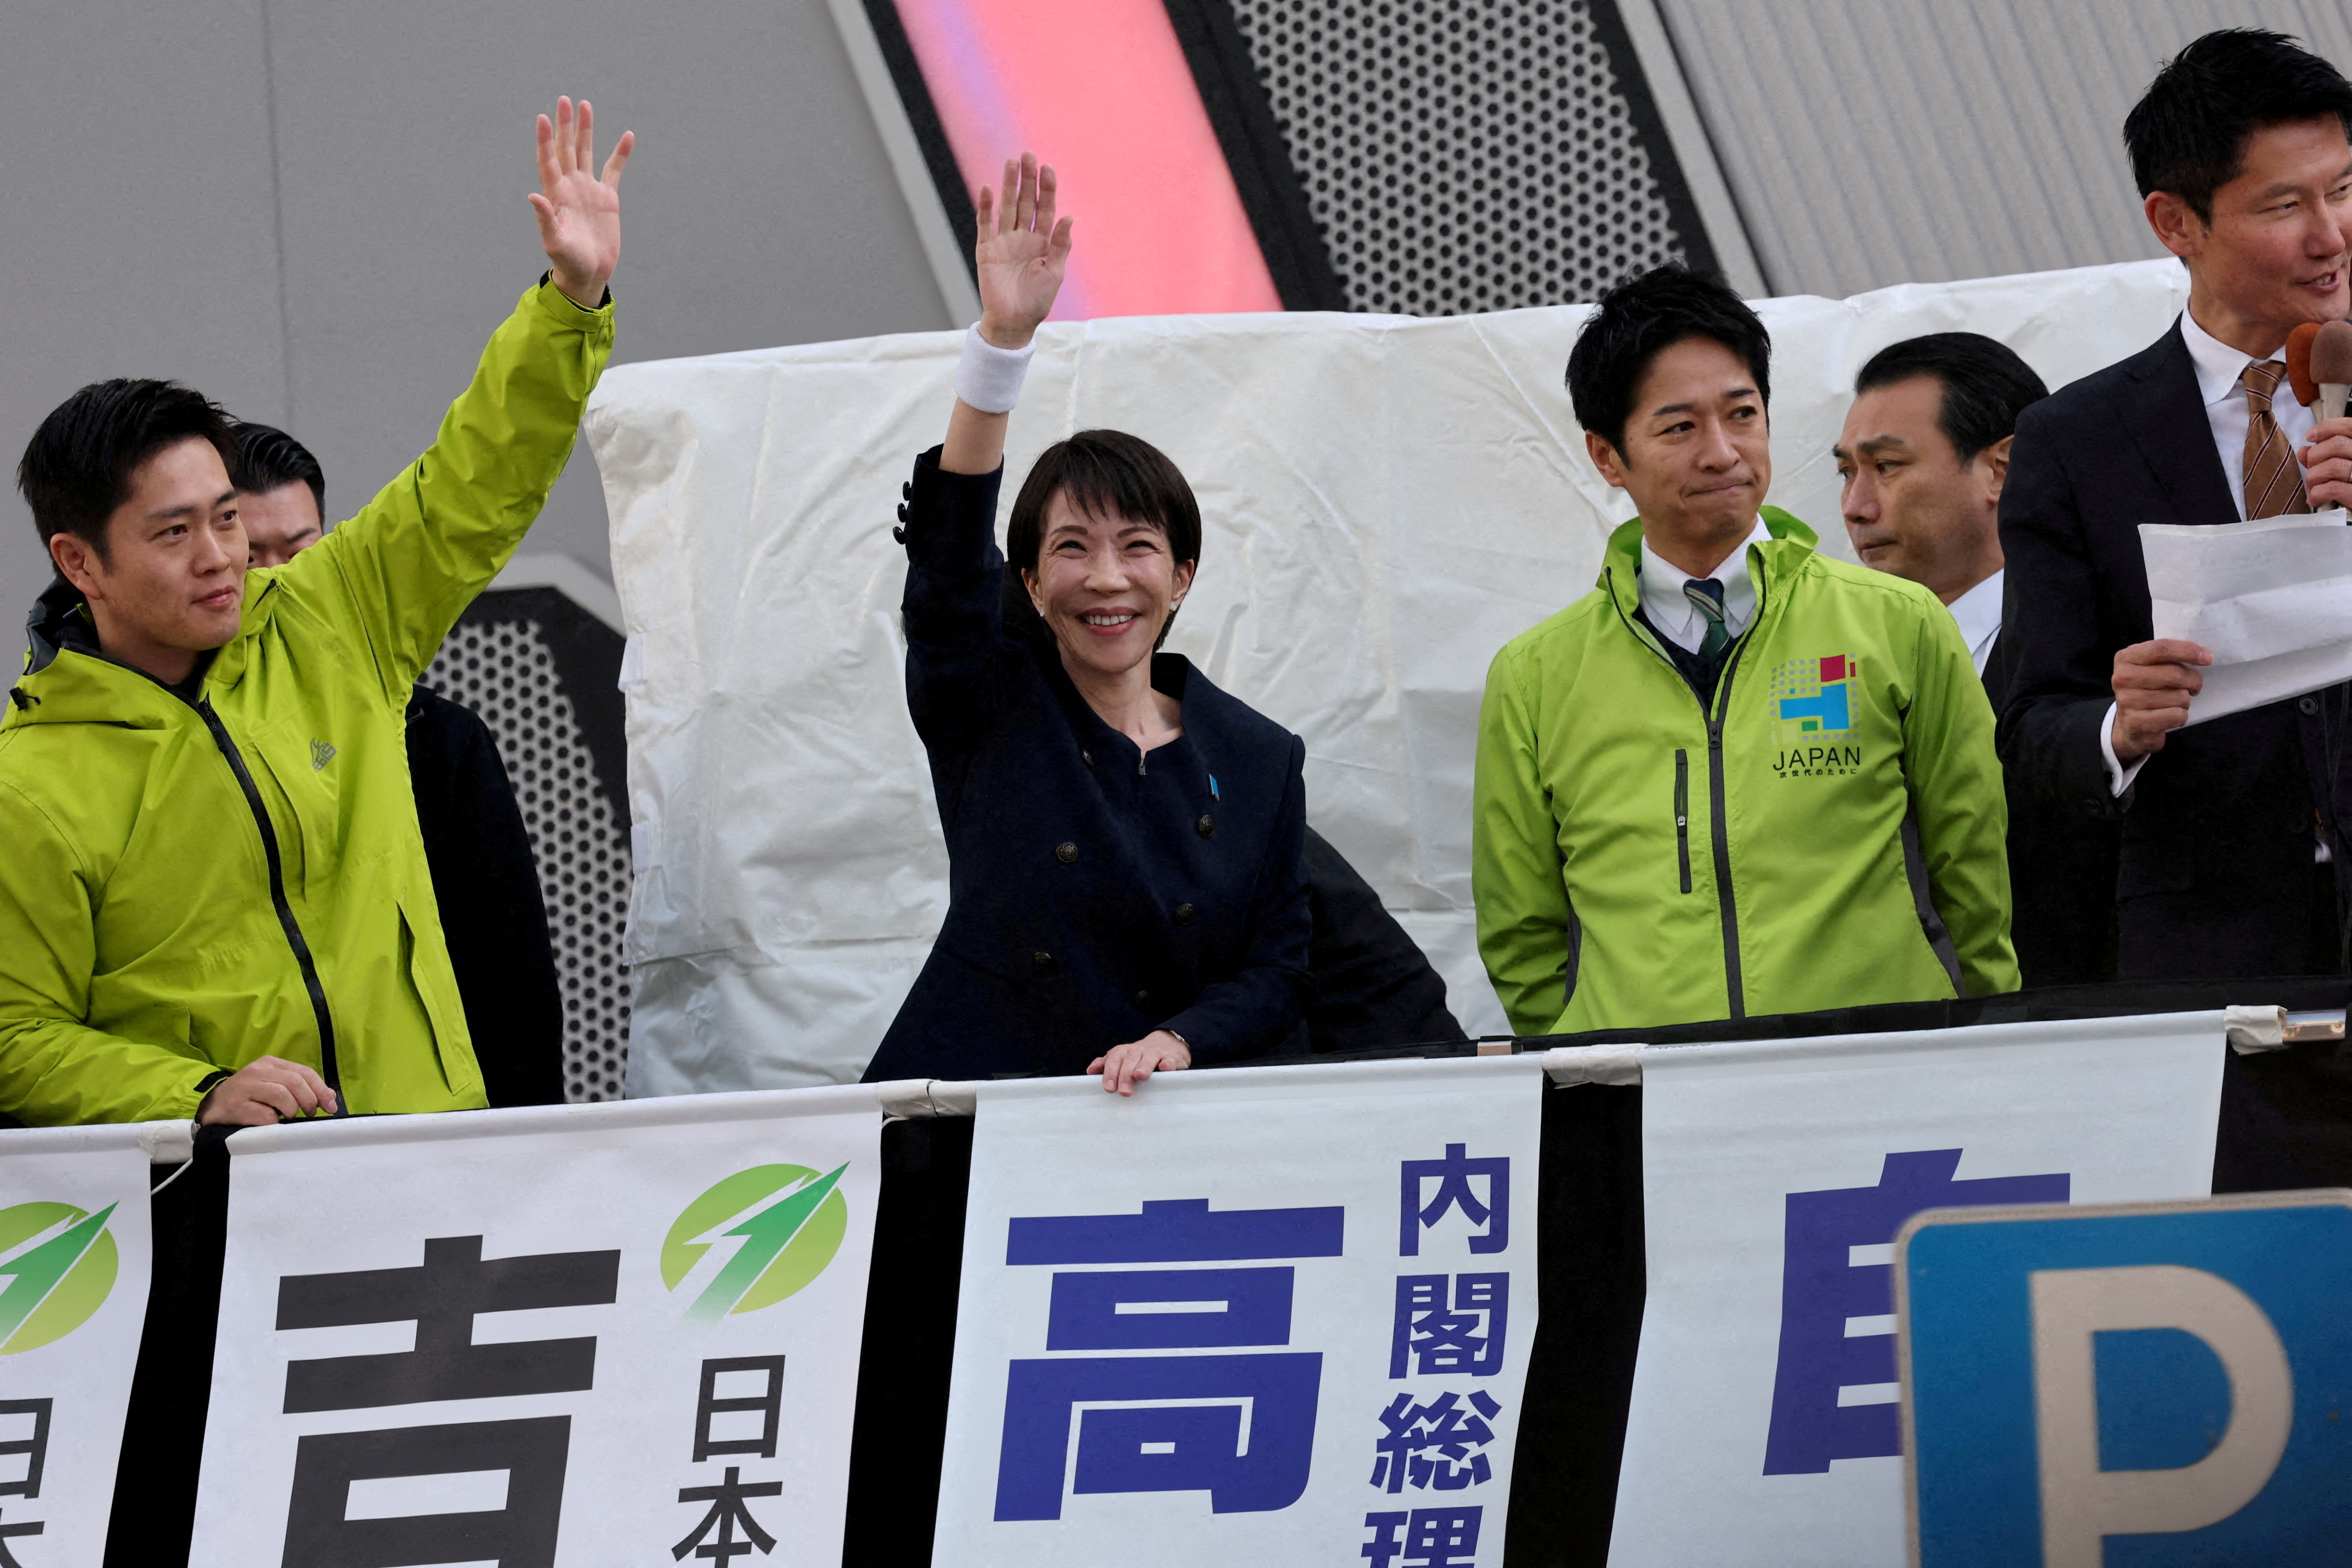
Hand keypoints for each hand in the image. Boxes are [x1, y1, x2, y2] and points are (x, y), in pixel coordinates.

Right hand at [198, 1056, 337, 1125]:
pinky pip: (265, 1115)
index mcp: (270, 1063)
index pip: (304, 1072)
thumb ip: (299, 1088)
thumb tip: (330, 1098)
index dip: (321, 1089)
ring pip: (281, 1096)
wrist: (213, 1107)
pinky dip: (274, 1122)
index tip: (331, 1106)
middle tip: (309, 1114)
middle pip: (294, 1082)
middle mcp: (257, 1071)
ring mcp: (245, 1088)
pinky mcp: (235, 1106)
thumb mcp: (274, 1085)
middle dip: (309, 1100)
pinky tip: (270, 1124)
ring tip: (288, 1117)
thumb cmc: (249, 1098)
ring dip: (291, 1110)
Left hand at [529, 96, 632, 309]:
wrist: (589, 272)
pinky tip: (627, 136)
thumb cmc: (568, 260)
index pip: (548, 160)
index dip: (545, 139)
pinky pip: (614, 170)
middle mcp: (570, 186)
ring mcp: (589, 189)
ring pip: (586, 152)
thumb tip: (534, 196)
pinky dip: (620, 154)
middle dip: (565, 125)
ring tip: (585, 105)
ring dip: (586, 130)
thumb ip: (545, 219)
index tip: (543, 118)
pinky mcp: (607, 198)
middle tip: (564, 100)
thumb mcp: (555, 242)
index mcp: (556, 194)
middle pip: (566, 148)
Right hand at [974, 152, 1072, 350]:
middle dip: (1027, 179)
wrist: (1014, 322)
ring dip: (1008, 185)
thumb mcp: (1055, 273)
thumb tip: (1069, 216)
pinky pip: (986, 224)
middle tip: (1028, 155)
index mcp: (1043, 242)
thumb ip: (1061, 245)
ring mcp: (1004, 241)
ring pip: (1006, 207)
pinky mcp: (986, 250)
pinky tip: (989, 188)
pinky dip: (986, 207)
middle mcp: (1023, 237)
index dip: (1047, 189)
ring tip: (1011, 163)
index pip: (1045, 209)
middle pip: (1025, 202)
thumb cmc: (1037, 301)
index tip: (1048, 168)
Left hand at [1086, 1030, 1191, 1095]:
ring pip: (1148, 1057)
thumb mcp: (1122, 1059)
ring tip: (1139, 1076)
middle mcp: (1139, 1050)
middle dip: (1125, 1075)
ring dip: (1143, 1066)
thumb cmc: (1139, 1058)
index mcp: (1125, 1051)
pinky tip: (1164, 1068)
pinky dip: (1167, 1063)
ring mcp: (1156, 1053)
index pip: (1115, 1059)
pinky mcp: (1172, 1057)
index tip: (1109, 1088)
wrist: (1167, 1044)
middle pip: (1130, 1060)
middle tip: (1124, 1092)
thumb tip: (1090, 1071)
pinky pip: (1169, 1059)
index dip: (1111, 1072)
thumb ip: (1106, 1065)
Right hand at [2110, 638, 2210, 764]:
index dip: (2188, 651)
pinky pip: (2176, 715)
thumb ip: (2168, 658)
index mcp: (2126, 658)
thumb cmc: (2148, 691)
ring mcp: (2126, 701)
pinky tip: (2170, 716)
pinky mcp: (2136, 722)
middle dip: (2193, 681)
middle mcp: (2122, 677)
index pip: (2161, 648)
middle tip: (2194, 687)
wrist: (2131, 726)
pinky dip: (2181, 717)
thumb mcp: (2151, 668)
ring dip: (2185, 701)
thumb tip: (2204, 656)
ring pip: (2179, 697)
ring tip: (2174, 703)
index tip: (2208, 658)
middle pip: (2174, 674)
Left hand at [2301, 417, 2351, 510]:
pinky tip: (2316, 498)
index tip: (2310, 436)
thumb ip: (2325, 455)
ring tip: (2313, 487)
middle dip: (2315, 457)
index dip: (2327, 428)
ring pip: (2333, 466)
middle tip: (2312, 470)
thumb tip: (2303, 450)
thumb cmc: (2349, 484)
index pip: (2350, 426)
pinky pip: (2333, 489)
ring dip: (2314, 477)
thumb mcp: (2343, 465)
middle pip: (2337, 444)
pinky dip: (2318, 493)